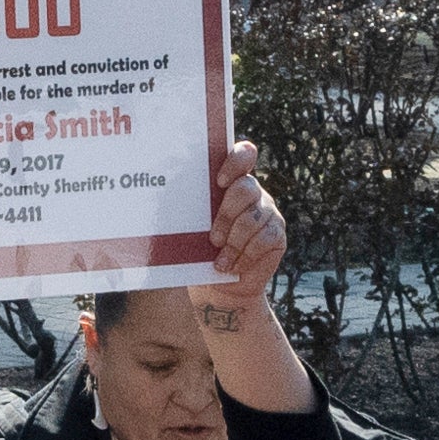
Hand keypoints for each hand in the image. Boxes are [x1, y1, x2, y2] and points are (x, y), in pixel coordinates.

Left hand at [196, 140, 285, 313]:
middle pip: (246, 189)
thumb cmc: (199, 250)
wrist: (220, 284)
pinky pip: (265, 238)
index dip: (235, 162)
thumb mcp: (190, 227)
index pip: (243, 155)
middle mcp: (253, 192)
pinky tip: (232, 265)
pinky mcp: (277, 234)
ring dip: (234, 241)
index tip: (219, 180)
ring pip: (254, 217)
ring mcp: (268, 212)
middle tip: (212, 239)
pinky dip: (245, 255)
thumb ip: (189, 209)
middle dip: (226, 215)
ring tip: (219, 259)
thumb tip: (162, 198)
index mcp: (231, 182)